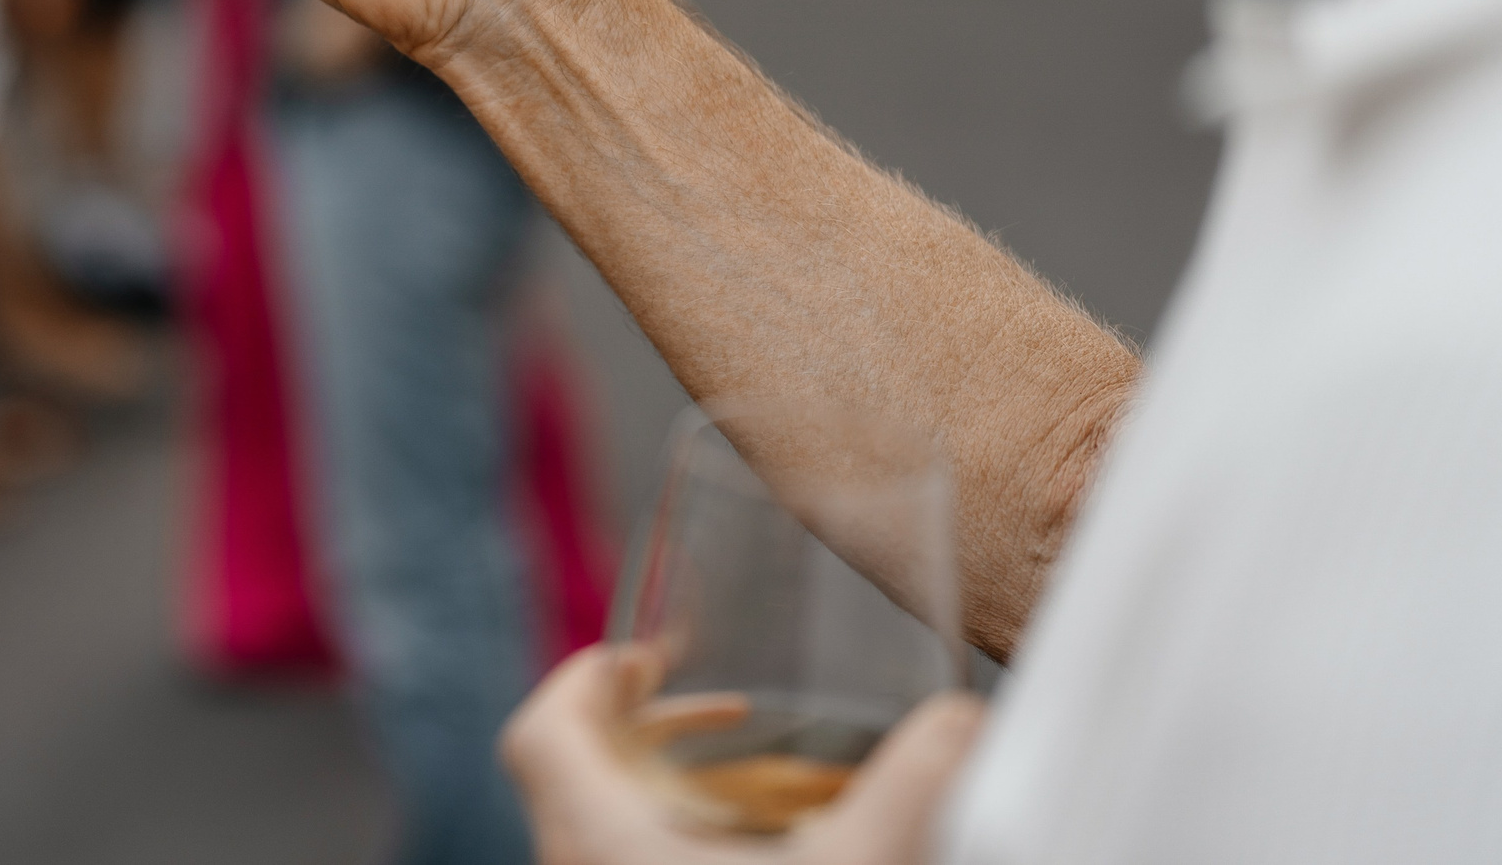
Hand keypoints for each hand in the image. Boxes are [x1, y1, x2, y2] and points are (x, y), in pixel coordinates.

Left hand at [502, 648, 986, 864]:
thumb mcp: (868, 863)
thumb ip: (917, 779)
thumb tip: (964, 716)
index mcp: (598, 842)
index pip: (537, 734)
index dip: (583, 681)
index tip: (646, 658)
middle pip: (566, 786)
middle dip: (644, 737)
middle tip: (720, 717)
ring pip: (601, 847)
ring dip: (667, 809)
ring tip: (760, 800)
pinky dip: (676, 864)